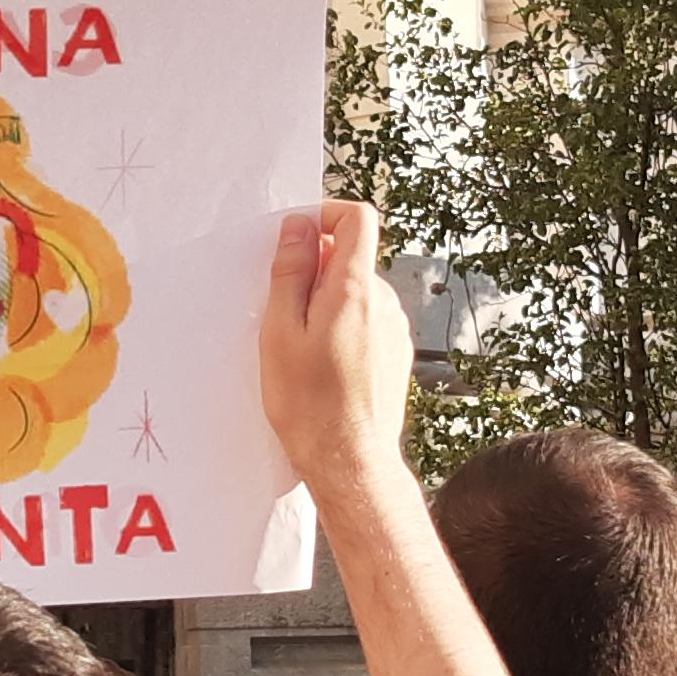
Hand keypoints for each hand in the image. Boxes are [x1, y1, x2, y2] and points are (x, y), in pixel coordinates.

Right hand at [258, 201, 408, 495]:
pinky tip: (322, 365)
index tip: (298, 236)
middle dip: (316, 270)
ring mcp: (395, 329)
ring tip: (300, 347)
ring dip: (327, 303)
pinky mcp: (396, 354)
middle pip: (352, 258)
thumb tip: (299, 227)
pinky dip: (342, 328)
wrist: (349, 461)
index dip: (327, 214)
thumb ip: (292, 272)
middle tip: (283, 310)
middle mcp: (384, 302)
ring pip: (357, 292)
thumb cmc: (308, 404)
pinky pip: (367, 321)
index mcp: (354, 289)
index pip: (358, 218)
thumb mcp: (281, 332)